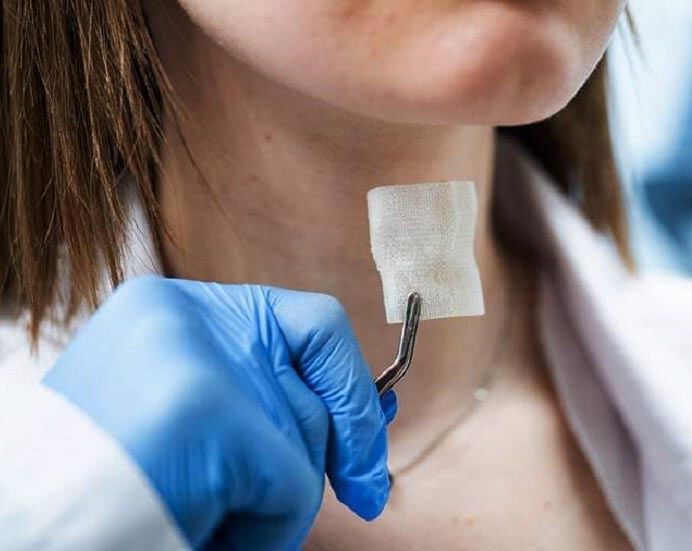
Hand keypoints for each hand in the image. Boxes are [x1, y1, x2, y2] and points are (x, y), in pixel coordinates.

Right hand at [43, 275, 396, 548]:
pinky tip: (202, 528)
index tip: (363, 456)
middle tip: (265, 499)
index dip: (351, 387)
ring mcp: (197, 361)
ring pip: (307, 443)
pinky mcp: (204, 415)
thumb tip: (377, 415)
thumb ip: (274, 394)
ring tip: (199, 509)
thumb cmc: (114, 472)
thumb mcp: (193, 405)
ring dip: (270, 502)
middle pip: (315, 393)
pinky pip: (291, 487)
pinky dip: (263, 530)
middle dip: (312, 459)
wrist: (33, 524)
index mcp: (178, 307)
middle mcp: (188, 316)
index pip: (315, 321)